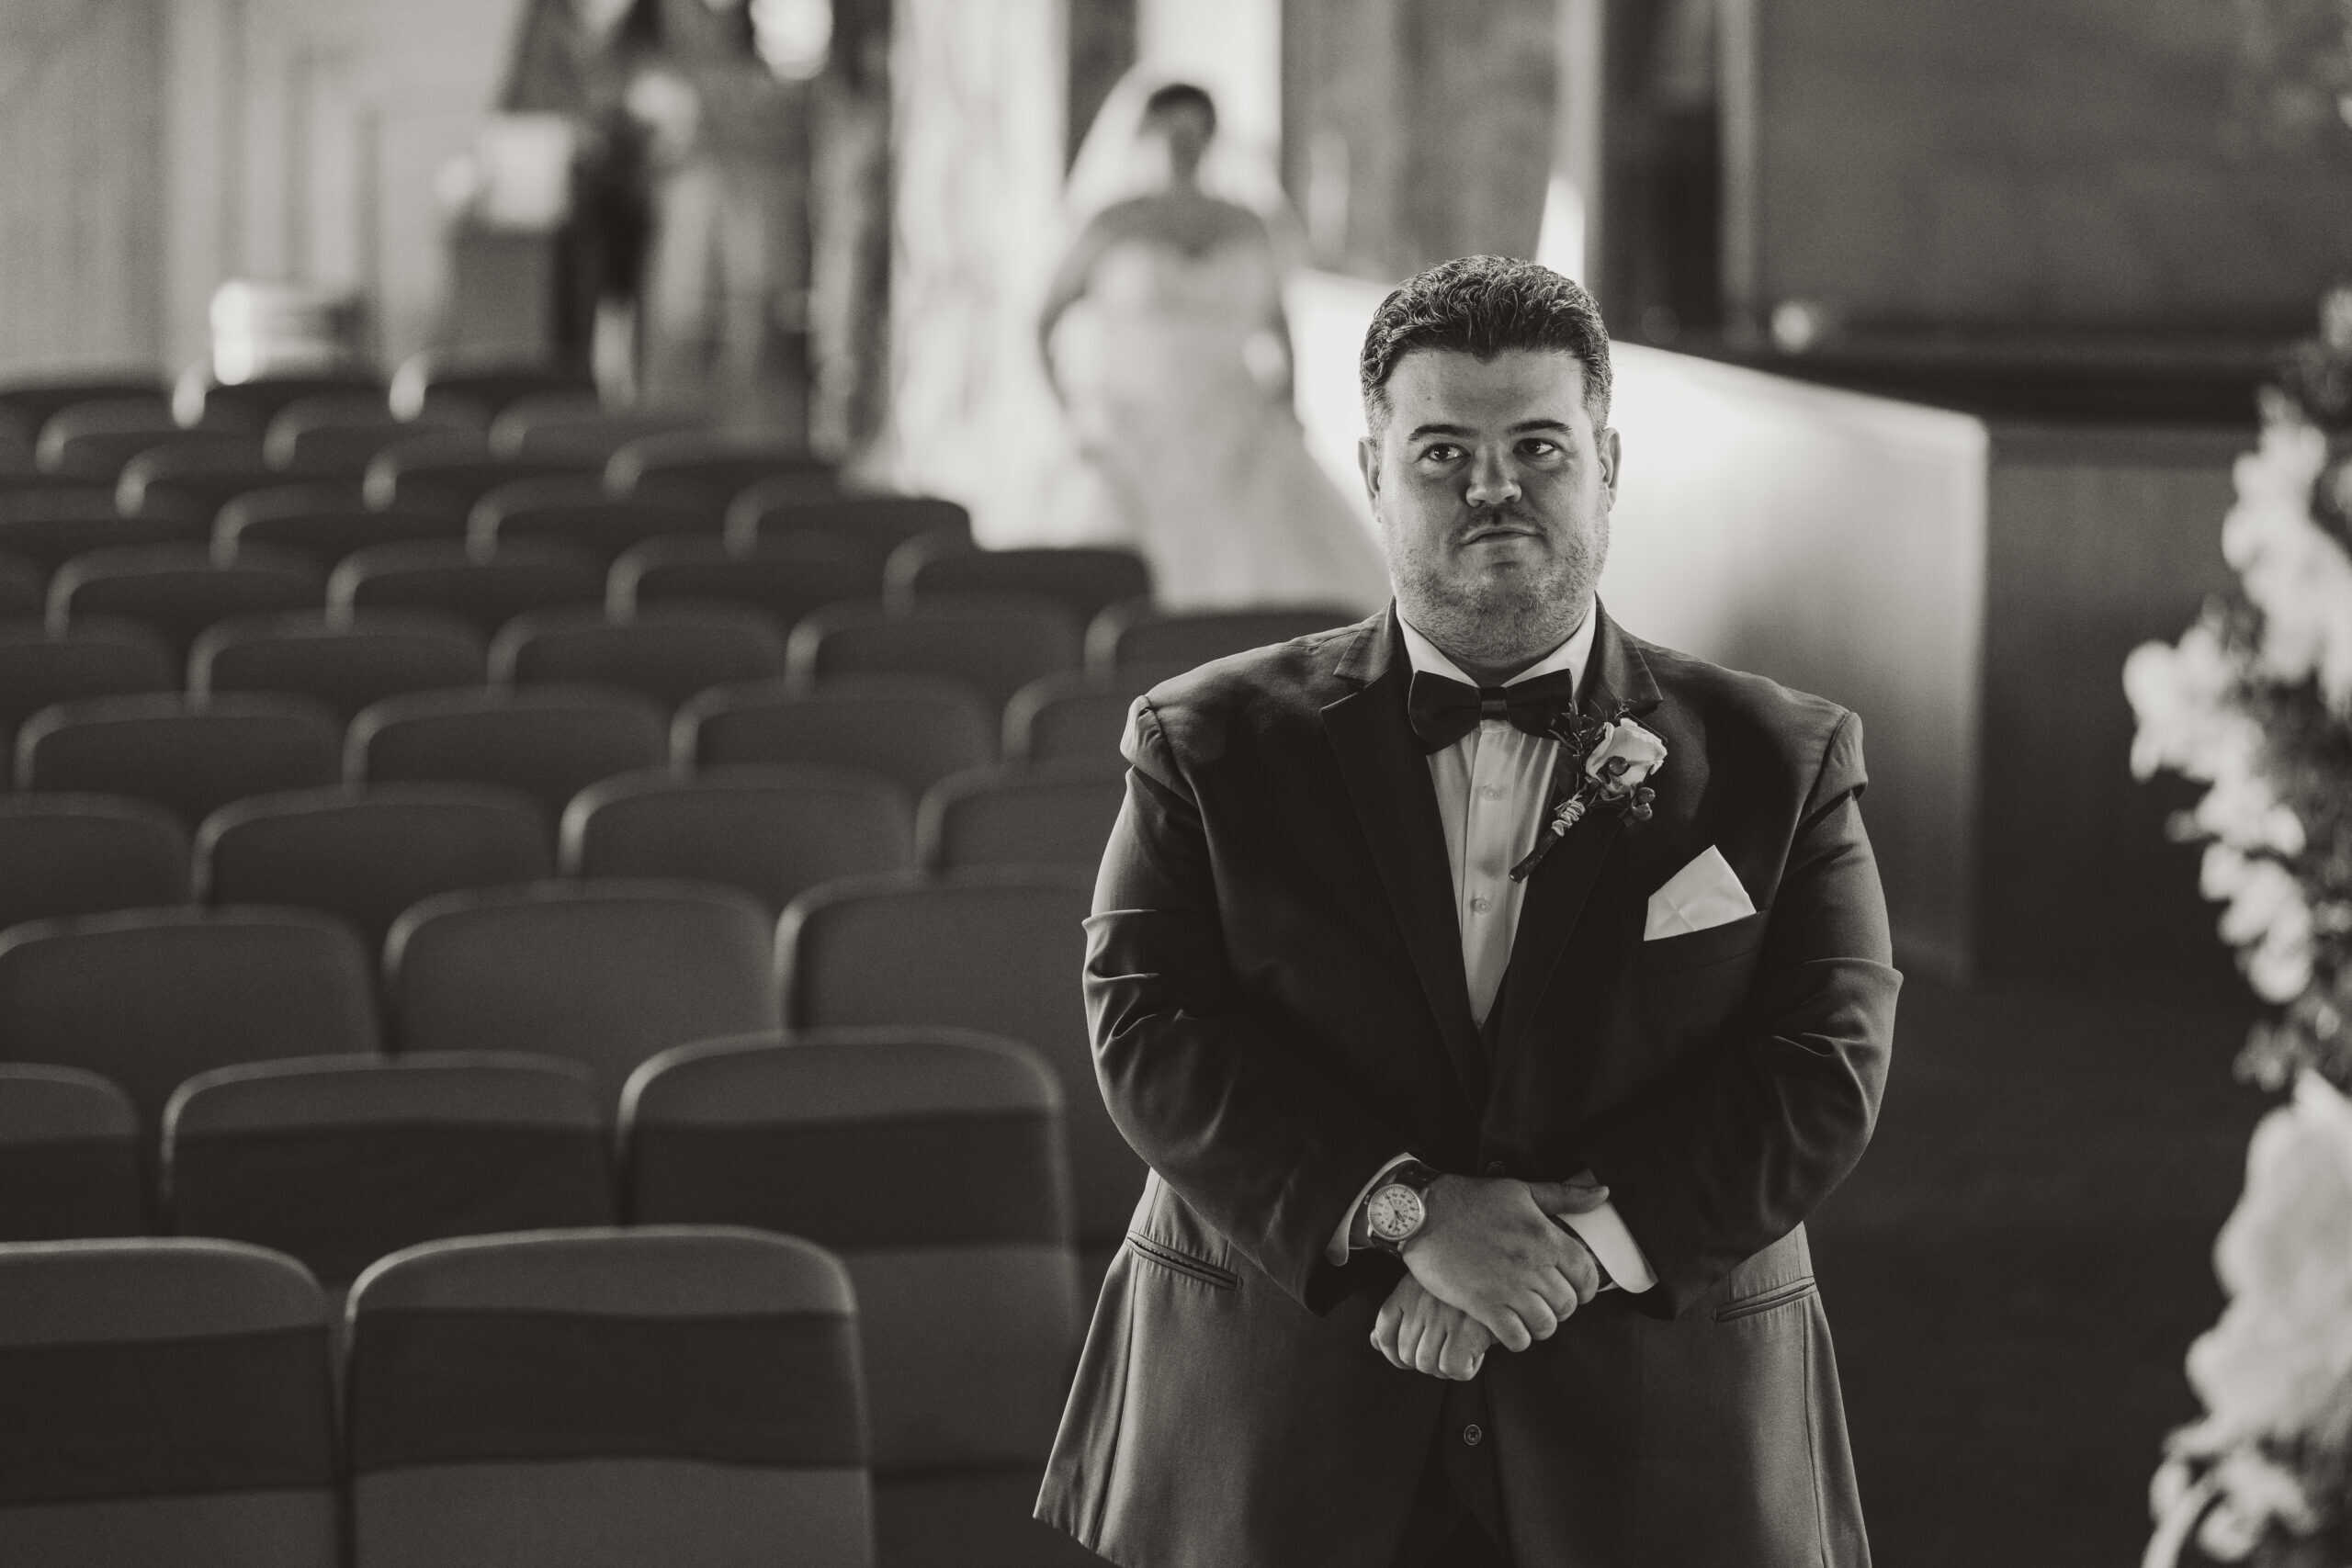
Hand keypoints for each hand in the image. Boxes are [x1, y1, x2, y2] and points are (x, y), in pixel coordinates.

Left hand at [1370, 1273, 1492, 1379]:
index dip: (1391, 1352)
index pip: (1384, 1329)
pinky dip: (1464, 1370)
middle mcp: (1422, 1303)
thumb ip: (1400, 1316)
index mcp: (1409, 1289)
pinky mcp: (1466, 1329)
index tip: (1405, 1358)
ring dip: (1444, 1368)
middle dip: (1425, 1363)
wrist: (1505, 1274)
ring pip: (1427, 1364)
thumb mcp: (1429, 1290)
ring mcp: (1443, 1316)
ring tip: (1461, 1353)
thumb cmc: (1468, 1287)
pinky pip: (1452, 1368)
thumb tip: (1374, 1342)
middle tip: (1447, 1352)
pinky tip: (1474, 1356)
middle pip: (1406, 1354)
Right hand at [1399, 1175, 1612, 1351]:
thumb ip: (1565, 1196)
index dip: (1585, 1289)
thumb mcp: (1522, 1190)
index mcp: (1545, 1236)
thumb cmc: (1472, 1199)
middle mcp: (1532, 1263)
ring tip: (1527, 1317)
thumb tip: (1602, 1193)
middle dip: (1559, 1308)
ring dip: (1539, 1326)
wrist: (1423, 1212)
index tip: (1572, 1290)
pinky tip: (1507, 1327)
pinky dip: (1516, 1339)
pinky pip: (1515, 1337)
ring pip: (1545, 1325)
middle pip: (1566, 1305)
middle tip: (1543, 1303)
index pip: (1587, 1275)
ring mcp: (1508, 1286)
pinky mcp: (1482, 1303)